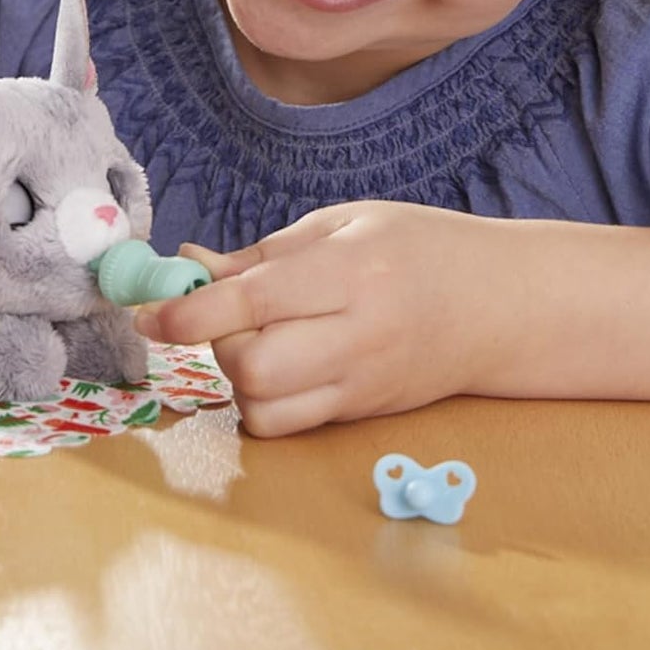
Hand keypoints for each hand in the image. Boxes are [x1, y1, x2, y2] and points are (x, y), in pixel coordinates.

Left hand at [134, 201, 491, 436]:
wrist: (502, 305)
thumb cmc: (422, 248)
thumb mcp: (346, 223)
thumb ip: (266, 253)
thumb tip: (190, 265)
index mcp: (352, 272)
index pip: (254, 302)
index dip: (189, 312)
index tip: (148, 312)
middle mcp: (358, 335)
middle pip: (253, 368)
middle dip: (217, 346)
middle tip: (224, 317)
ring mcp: (362, 384)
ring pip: (265, 409)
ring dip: (238, 380)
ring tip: (257, 342)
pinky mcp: (362, 415)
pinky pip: (290, 425)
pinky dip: (265, 402)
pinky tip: (280, 366)